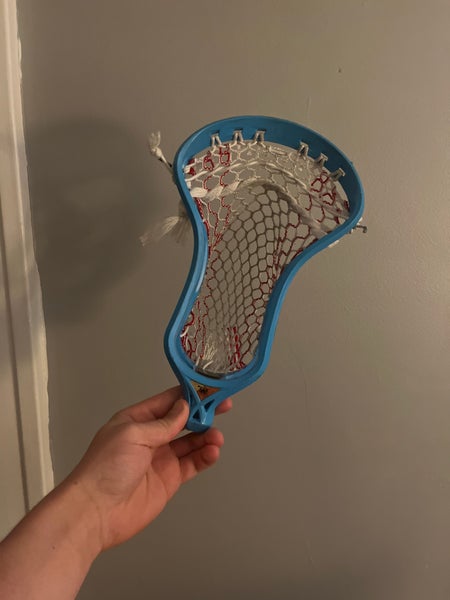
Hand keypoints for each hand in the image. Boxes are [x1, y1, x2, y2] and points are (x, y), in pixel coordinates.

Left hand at [65, 386, 230, 550]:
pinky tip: (213, 452)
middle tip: (223, 406)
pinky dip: (204, 457)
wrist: (96, 512)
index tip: (209, 388)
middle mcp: (150, 437)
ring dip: (206, 437)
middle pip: (182, 420)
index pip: (167, 401)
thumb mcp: (133, 435)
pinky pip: (192, 464)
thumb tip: (184, 408)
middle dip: (202, 413)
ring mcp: (160, 458)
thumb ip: (163, 424)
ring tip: (217, 437)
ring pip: (190, 442)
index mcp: (136, 420)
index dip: (189, 394)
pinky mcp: (169, 479)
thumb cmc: (107, 467)